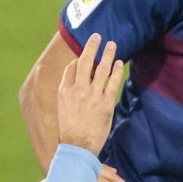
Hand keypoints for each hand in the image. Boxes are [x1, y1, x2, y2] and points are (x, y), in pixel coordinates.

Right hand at [58, 34, 124, 155]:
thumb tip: (76, 80)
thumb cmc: (70, 129)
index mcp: (64, 90)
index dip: (79, 60)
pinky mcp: (106, 102)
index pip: (72, 68)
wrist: (78, 146)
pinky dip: (116, 70)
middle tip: (97, 36)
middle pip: (85, 61)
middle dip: (91, 46)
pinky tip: (119, 62)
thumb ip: (68, 92)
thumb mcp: (63, 108)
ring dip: (107, 53)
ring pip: (101, 68)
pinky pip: (113, 81)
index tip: (84, 58)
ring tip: (112, 44)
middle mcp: (78, 89)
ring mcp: (92, 95)